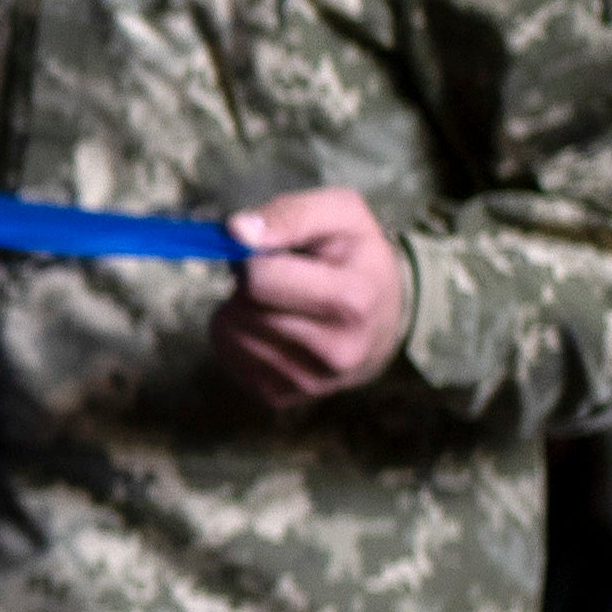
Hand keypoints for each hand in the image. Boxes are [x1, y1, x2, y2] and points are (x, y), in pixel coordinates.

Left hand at [216, 185, 410, 404]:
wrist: (384, 319)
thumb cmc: (357, 258)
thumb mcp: (341, 214)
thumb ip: (291, 214)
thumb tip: (236, 231)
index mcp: (353, 301)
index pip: (259, 280)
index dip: (252, 254)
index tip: (271, 249)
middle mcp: (335, 351)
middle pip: (242, 306)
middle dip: (248, 282)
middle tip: (281, 275)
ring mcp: (308, 381)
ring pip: (229, 332)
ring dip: (241, 308)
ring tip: (280, 300)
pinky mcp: (281, 397)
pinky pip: (227, 355)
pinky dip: (238, 335)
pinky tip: (272, 326)